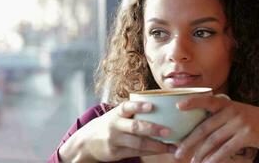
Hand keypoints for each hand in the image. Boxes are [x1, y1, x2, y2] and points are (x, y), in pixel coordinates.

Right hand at [60, 101, 175, 161]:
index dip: (138, 106)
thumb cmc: (111, 124)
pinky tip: (163, 151)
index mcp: (116, 113)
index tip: (151, 106)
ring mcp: (114, 140)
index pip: (126, 107)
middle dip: (152, 129)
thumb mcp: (117, 115)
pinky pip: (136, 153)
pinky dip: (151, 152)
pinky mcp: (115, 153)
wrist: (87, 141)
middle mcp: (114, 125)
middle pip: (134, 127)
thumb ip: (134, 112)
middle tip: (168, 131)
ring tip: (171, 146)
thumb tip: (163, 109)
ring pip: (137, 144)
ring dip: (156, 146)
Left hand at [173, 95, 258, 162]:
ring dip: (201, 153)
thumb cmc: (249, 120)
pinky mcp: (247, 135)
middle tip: (178, 153)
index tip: (178, 106)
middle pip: (205, 128)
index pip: (207, 101)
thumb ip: (218, 118)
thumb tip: (196, 133)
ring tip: (192, 161)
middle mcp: (231, 111)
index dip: (192, 102)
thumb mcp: (234, 113)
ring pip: (214, 141)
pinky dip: (216, 158)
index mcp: (225, 104)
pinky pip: (227, 149)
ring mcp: (239, 123)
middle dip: (189, 142)